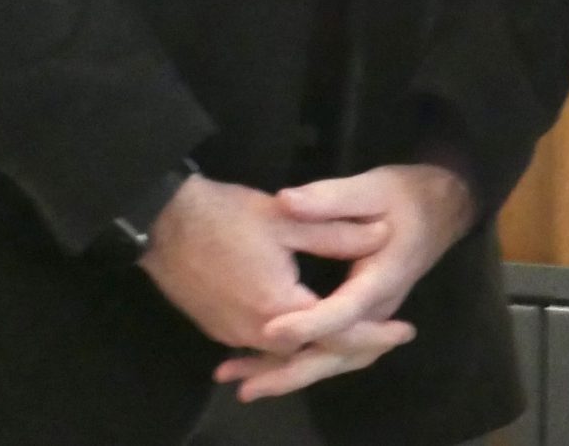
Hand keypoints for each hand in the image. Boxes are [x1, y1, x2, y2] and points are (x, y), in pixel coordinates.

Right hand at [137, 174, 388, 352]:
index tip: (406, 329)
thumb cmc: (226, 216)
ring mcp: (232, 334)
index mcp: (278, 308)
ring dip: (322, 346)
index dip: (373, 333)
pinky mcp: (219, 329)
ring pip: (288, 353)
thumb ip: (337, 232)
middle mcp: (255, 332)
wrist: (162, 224)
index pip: (336, 333)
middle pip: (314, 351)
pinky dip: (290, 345)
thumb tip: (384, 235)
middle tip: (390, 336)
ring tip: (360, 336)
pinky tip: (307, 336)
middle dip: (353, 346)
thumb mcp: (288, 217)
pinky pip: (264, 347)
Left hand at [212, 163, 479, 400]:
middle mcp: (380, 307)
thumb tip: (285, 202)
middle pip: (340, 351)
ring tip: (247, 385)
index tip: (272, 329)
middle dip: (293, 371)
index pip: (346, 309)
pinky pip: (336, 351)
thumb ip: (329, 198)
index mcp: (384, 276)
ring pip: (336, 358)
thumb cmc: (407, 195)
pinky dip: (303, 363)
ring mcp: (373, 317)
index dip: (310, 322)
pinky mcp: (364, 318)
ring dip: (293, 374)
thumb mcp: (371, 187)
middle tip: (247, 385)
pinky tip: (268, 368)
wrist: (441, 207)